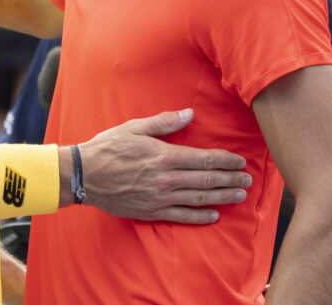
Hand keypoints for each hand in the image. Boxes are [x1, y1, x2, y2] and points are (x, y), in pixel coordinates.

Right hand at [79, 108, 250, 222]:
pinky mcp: (151, 211)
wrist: (83, 175)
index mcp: (164, 156)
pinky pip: (182, 216)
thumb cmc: (107, 148)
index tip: (240, 161)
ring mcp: (160, 198)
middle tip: (247, 180)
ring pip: (199, 198)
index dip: (225, 161)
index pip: (204, 158)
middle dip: (230, 179)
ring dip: (222, 197)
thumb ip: (164, 122)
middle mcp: (166, 179)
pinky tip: (214, 215)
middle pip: (206, 179)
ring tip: (239, 195)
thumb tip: (189, 114)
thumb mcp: (134, 128)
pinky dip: (200, 217)